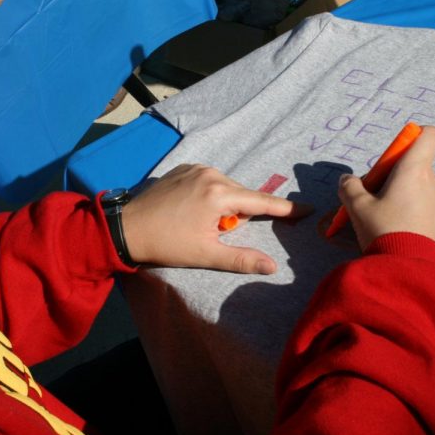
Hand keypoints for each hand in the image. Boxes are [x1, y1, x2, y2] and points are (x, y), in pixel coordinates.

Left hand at [121, 164, 312, 273]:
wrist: (126, 228)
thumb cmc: (167, 244)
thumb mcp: (206, 255)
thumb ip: (241, 259)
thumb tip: (272, 266)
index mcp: (219, 194)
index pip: (262, 202)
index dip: (286, 208)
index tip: (308, 209)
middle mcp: (211, 174)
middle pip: (242, 196)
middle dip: (238, 215)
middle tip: (216, 234)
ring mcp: (196, 167)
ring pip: (226, 188)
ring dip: (224, 205)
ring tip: (200, 224)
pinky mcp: (184, 167)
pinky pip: (209, 180)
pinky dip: (210, 195)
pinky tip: (192, 210)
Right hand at [337, 126, 434, 250]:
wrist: (411, 270)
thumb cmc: (384, 230)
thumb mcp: (357, 207)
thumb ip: (350, 187)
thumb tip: (347, 180)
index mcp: (415, 169)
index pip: (429, 134)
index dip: (414, 135)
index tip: (394, 154)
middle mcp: (432, 180)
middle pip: (413, 163)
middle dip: (392, 173)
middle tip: (372, 195)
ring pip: (416, 185)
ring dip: (398, 192)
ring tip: (379, 216)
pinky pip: (421, 203)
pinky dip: (407, 208)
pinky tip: (392, 229)